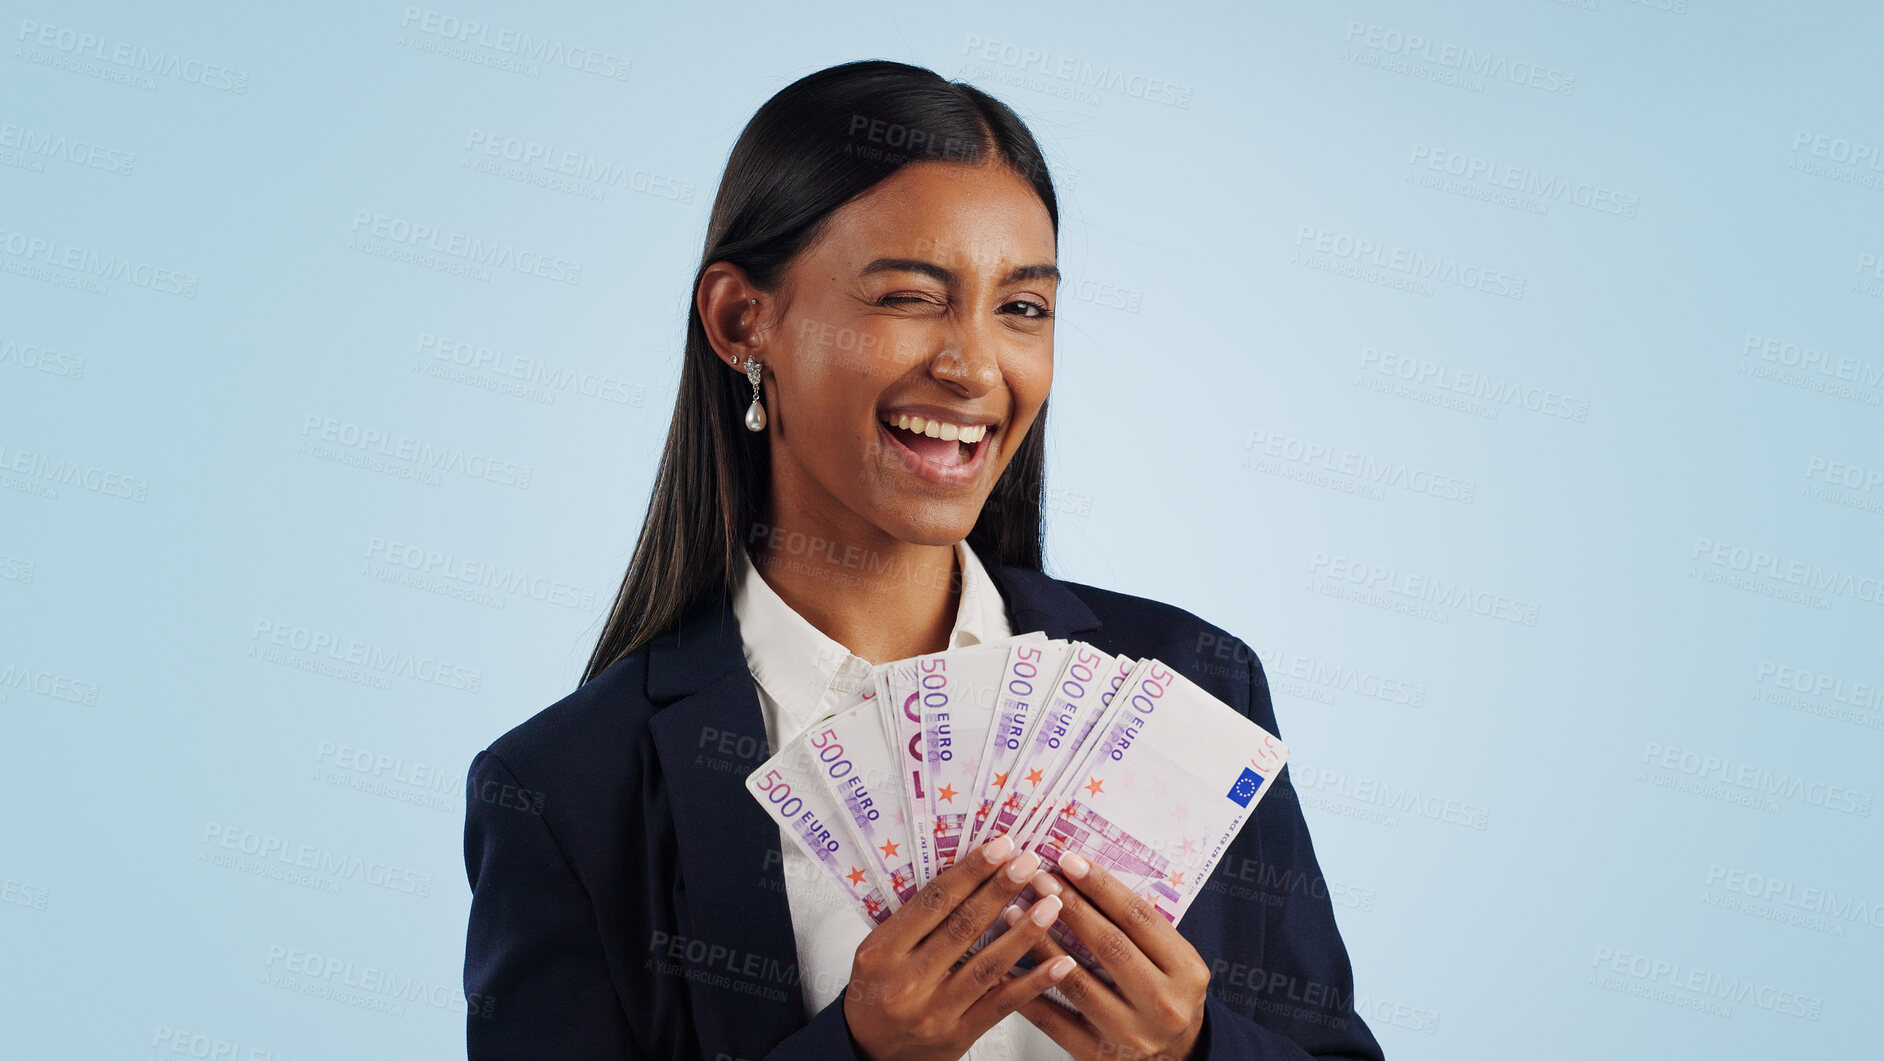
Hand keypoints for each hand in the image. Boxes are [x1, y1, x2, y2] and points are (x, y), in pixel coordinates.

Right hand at [843, 836, 1079, 1060]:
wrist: (869, 1054)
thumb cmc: (875, 994)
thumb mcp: (878, 951)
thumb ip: (914, 921)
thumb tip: (967, 875)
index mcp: (883, 951)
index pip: (933, 902)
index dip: (970, 871)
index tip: (1000, 847)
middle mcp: (907, 982)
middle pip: (963, 927)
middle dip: (1001, 890)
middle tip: (1030, 862)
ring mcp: (935, 1012)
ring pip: (987, 965)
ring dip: (1025, 932)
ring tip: (1052, 903)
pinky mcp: (959, 1036)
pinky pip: (1002, 1003)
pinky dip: (1034, 982)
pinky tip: (1060, 963)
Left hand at [1012, 852, 1210, 1059]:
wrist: (1175, 1057)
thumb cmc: (1166, 995)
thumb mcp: (1172, 961)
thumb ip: (1139, 928)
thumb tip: (1084, 878)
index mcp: (1185, 971)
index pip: (1139, 918)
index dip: (1102, 886)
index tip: (1069, 861)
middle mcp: (1162, 1004)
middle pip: (1109, 946)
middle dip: (1069, 906)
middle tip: (1038, 879)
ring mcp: (1129, 1033)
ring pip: (1076, 983)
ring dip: (1040, 943)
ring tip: (1014, 913)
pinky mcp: (1097, 1054)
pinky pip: (1053, 1020)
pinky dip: (1026, 990)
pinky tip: (1006, 966)